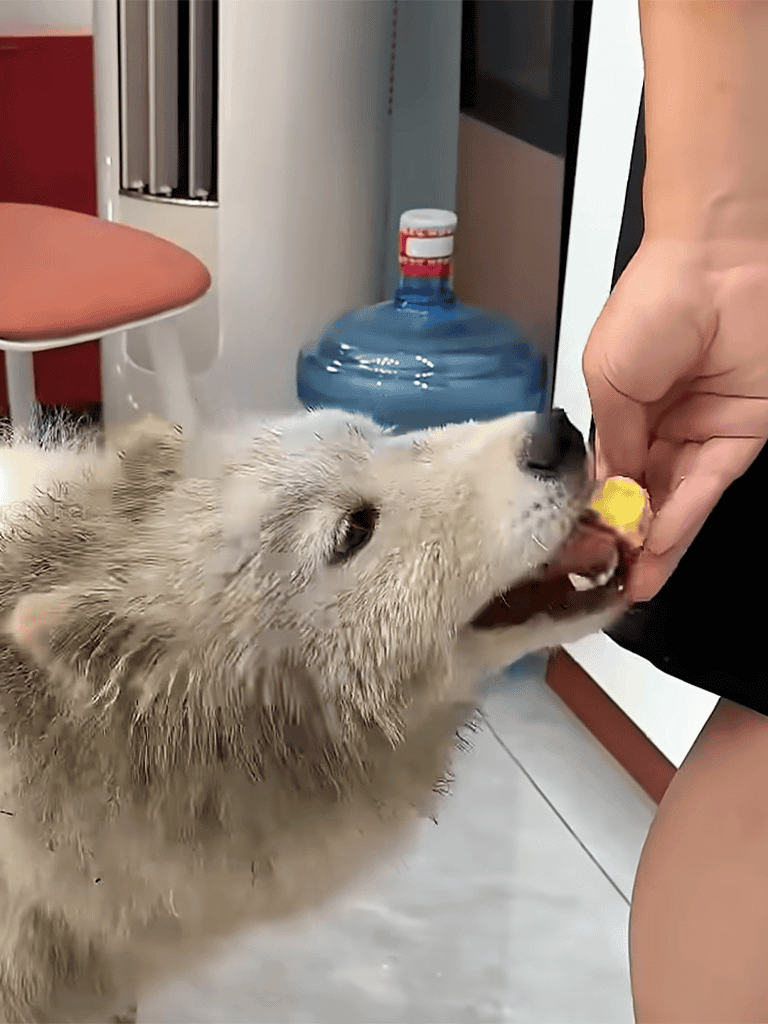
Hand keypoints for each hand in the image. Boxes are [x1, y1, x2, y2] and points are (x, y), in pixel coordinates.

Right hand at [583, 237, 767, 602]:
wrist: (716, 262)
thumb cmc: (651, 305)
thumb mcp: (607, 380)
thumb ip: (612, 442)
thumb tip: (609, 492)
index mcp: (627, 412)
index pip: (613, 476)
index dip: (600, 515)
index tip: (583, 550)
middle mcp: (666, 428)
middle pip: (646, 495)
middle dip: (629, 540)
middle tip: (609, 580)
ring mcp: (705, 433)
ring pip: (677, 499)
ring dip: (657, 541)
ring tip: (633, 580)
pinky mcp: (744, 433)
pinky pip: (709, 484)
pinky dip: (684, 516)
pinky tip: (659, 545)